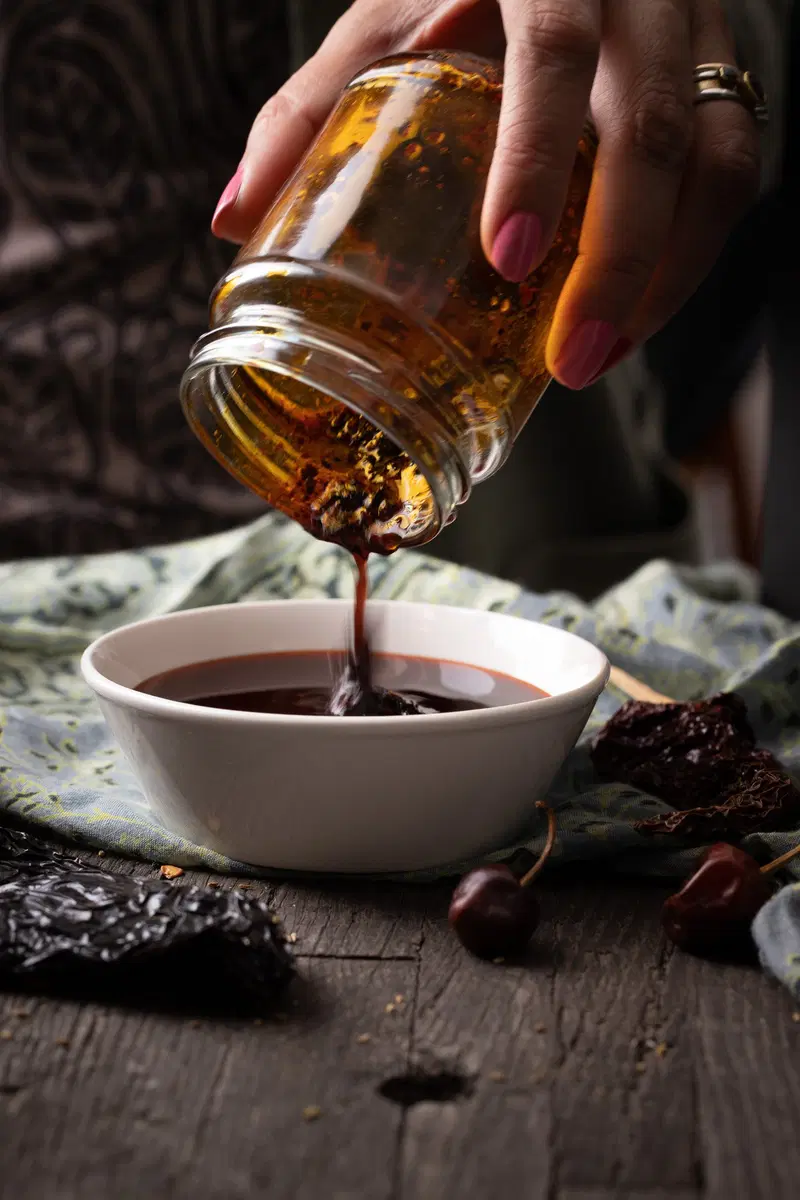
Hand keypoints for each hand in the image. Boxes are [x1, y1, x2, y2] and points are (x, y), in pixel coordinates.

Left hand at [212, 0, 760, 389]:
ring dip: (668, 277)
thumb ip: (311, 110)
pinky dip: (692, 257)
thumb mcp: (382, 22)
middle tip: (571, 360)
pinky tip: (637, 315)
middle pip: (655, 129)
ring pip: (720, 160)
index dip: (540, 158)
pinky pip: (737, 173)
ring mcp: (692, 34)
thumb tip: (231, 222)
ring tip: (601, 359)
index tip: (510, 259)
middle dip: (620, 260)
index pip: (556, 53)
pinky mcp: (721, 77)